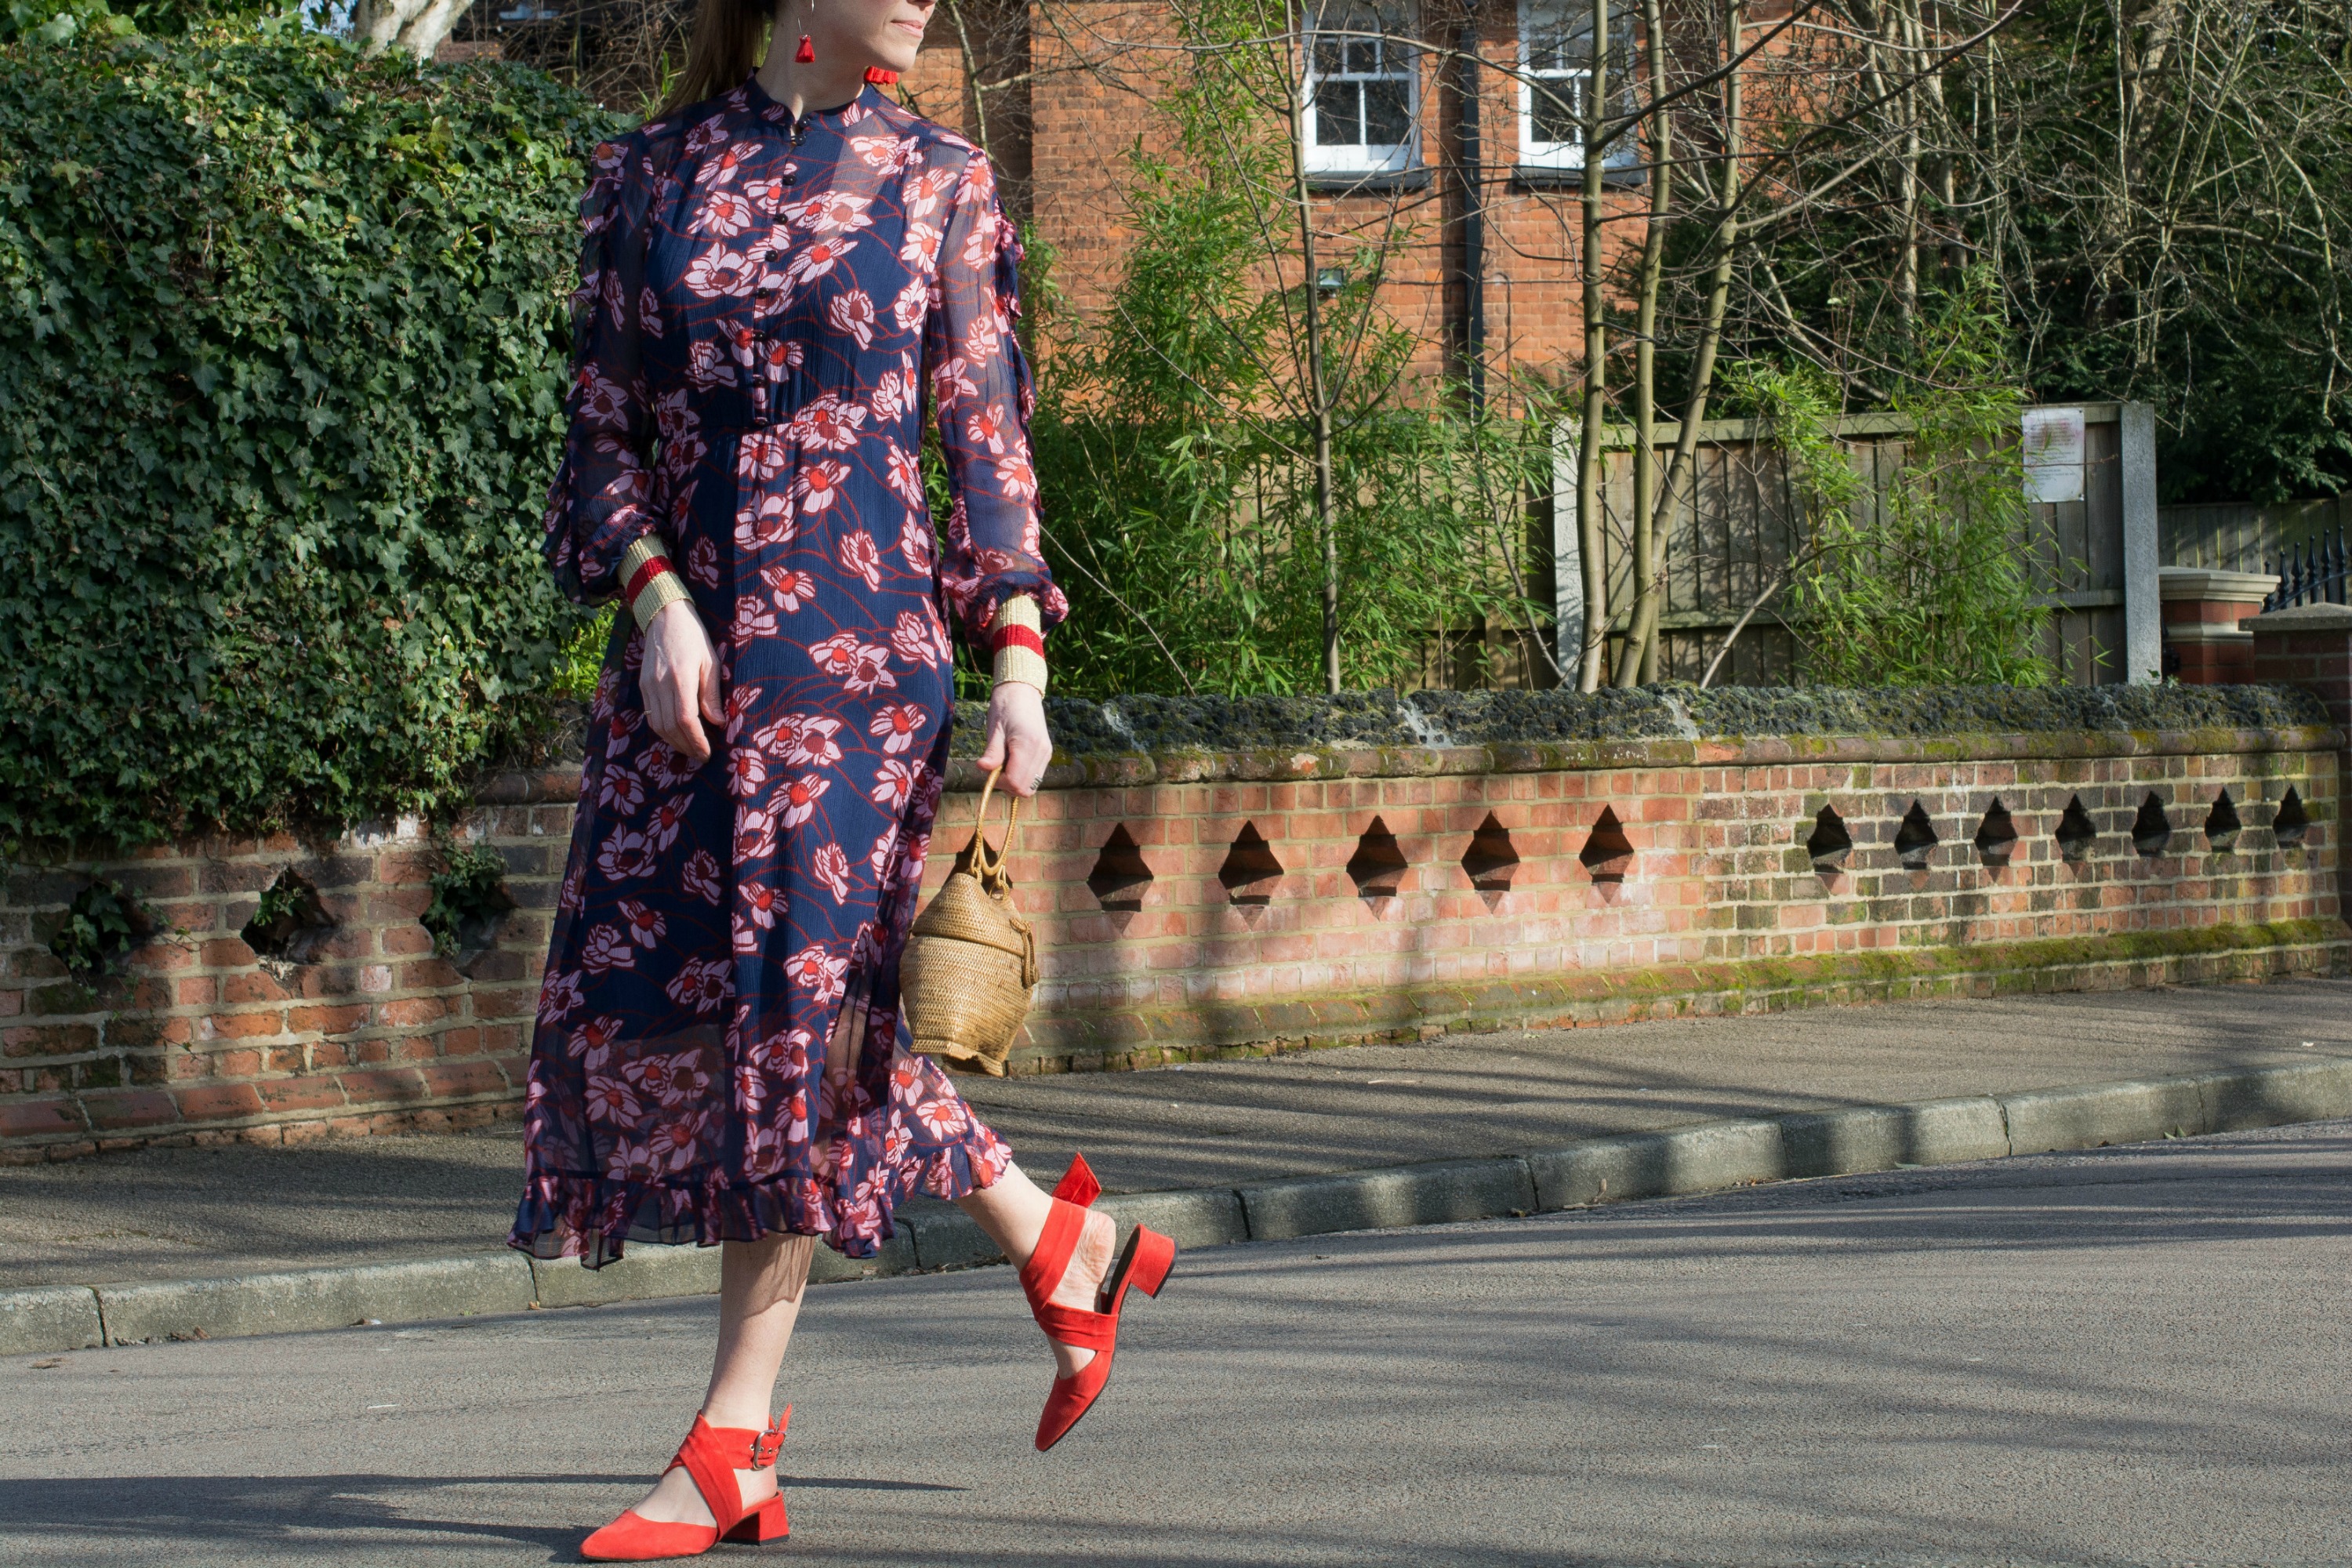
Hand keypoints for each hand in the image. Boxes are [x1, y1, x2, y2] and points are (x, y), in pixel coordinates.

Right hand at [640, 598, 721, 764]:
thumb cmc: (694, 637)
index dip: (696, 740)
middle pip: (670, 726)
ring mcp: (648, 685)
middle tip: (701, 755)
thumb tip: (717, 722)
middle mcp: (660, 684)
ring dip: (673, 741)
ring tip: (690, 748)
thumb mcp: (711, 662)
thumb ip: (712, 693)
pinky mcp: (642, 685)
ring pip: (657, 724)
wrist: (664, 616)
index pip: (685, 719)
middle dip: (686, 745)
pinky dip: (663, 729)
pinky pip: (650, 714)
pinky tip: (676, 734)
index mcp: (680, 677)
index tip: (707, 751)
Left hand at [975, 680, 1050, 796]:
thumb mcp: (995, 729)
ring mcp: (1046, 754)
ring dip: (1015, 781)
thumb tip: (983, 768)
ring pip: (1032, 785)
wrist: (1022, 692)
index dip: (1000, 783)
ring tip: (1004, 763)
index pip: (1016, 782)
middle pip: (1026, 788)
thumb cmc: (1004, 708)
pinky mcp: (1046, 753)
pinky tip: (1013, 761)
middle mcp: (1042, 752)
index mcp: (1028, 745)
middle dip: (1008, 785)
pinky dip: (1022, 775)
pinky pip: (1035, 776)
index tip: (990, 770)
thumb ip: (992, 752)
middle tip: (996, 768)